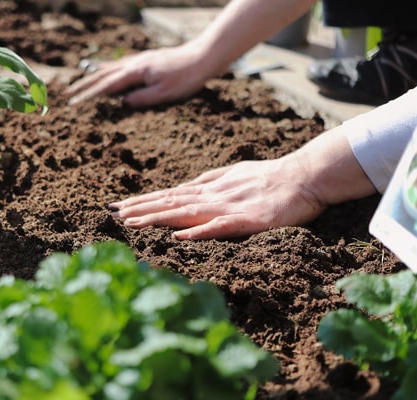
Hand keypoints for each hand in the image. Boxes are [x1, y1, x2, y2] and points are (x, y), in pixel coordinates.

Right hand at [65, 43, 210, 106]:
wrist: (202, 57)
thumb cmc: (186, 78)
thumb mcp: (165, 93)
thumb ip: (142, 98)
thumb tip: (123, 103)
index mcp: (136, 73)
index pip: (107, 86)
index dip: (89, 95)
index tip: (74, 103)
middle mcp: (134, 64)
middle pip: (103, 75)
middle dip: (84, 86)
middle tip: (68, 94)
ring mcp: (140, 60)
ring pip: (110, 68)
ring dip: (93, 77)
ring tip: (80, 84)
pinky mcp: (146, 60)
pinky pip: (120, 64)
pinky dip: (108, 69)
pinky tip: (106, 70)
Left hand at [109, 157, 325, 239]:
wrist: (306, 175)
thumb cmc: (270, 176)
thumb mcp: (234, 175)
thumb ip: (209, 181)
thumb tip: (185, 187)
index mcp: (210, 188)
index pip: (169, 196)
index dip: (142, 201)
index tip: (117, 206)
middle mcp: (213, 196)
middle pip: (170, 202)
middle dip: (139, 208)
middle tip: (110, 214)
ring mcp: (229, 207)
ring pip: (186, 213)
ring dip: (157, 218)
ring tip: (131, 223)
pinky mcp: (248, 220)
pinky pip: (221, 226)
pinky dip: (199, 231)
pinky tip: (179, 236)